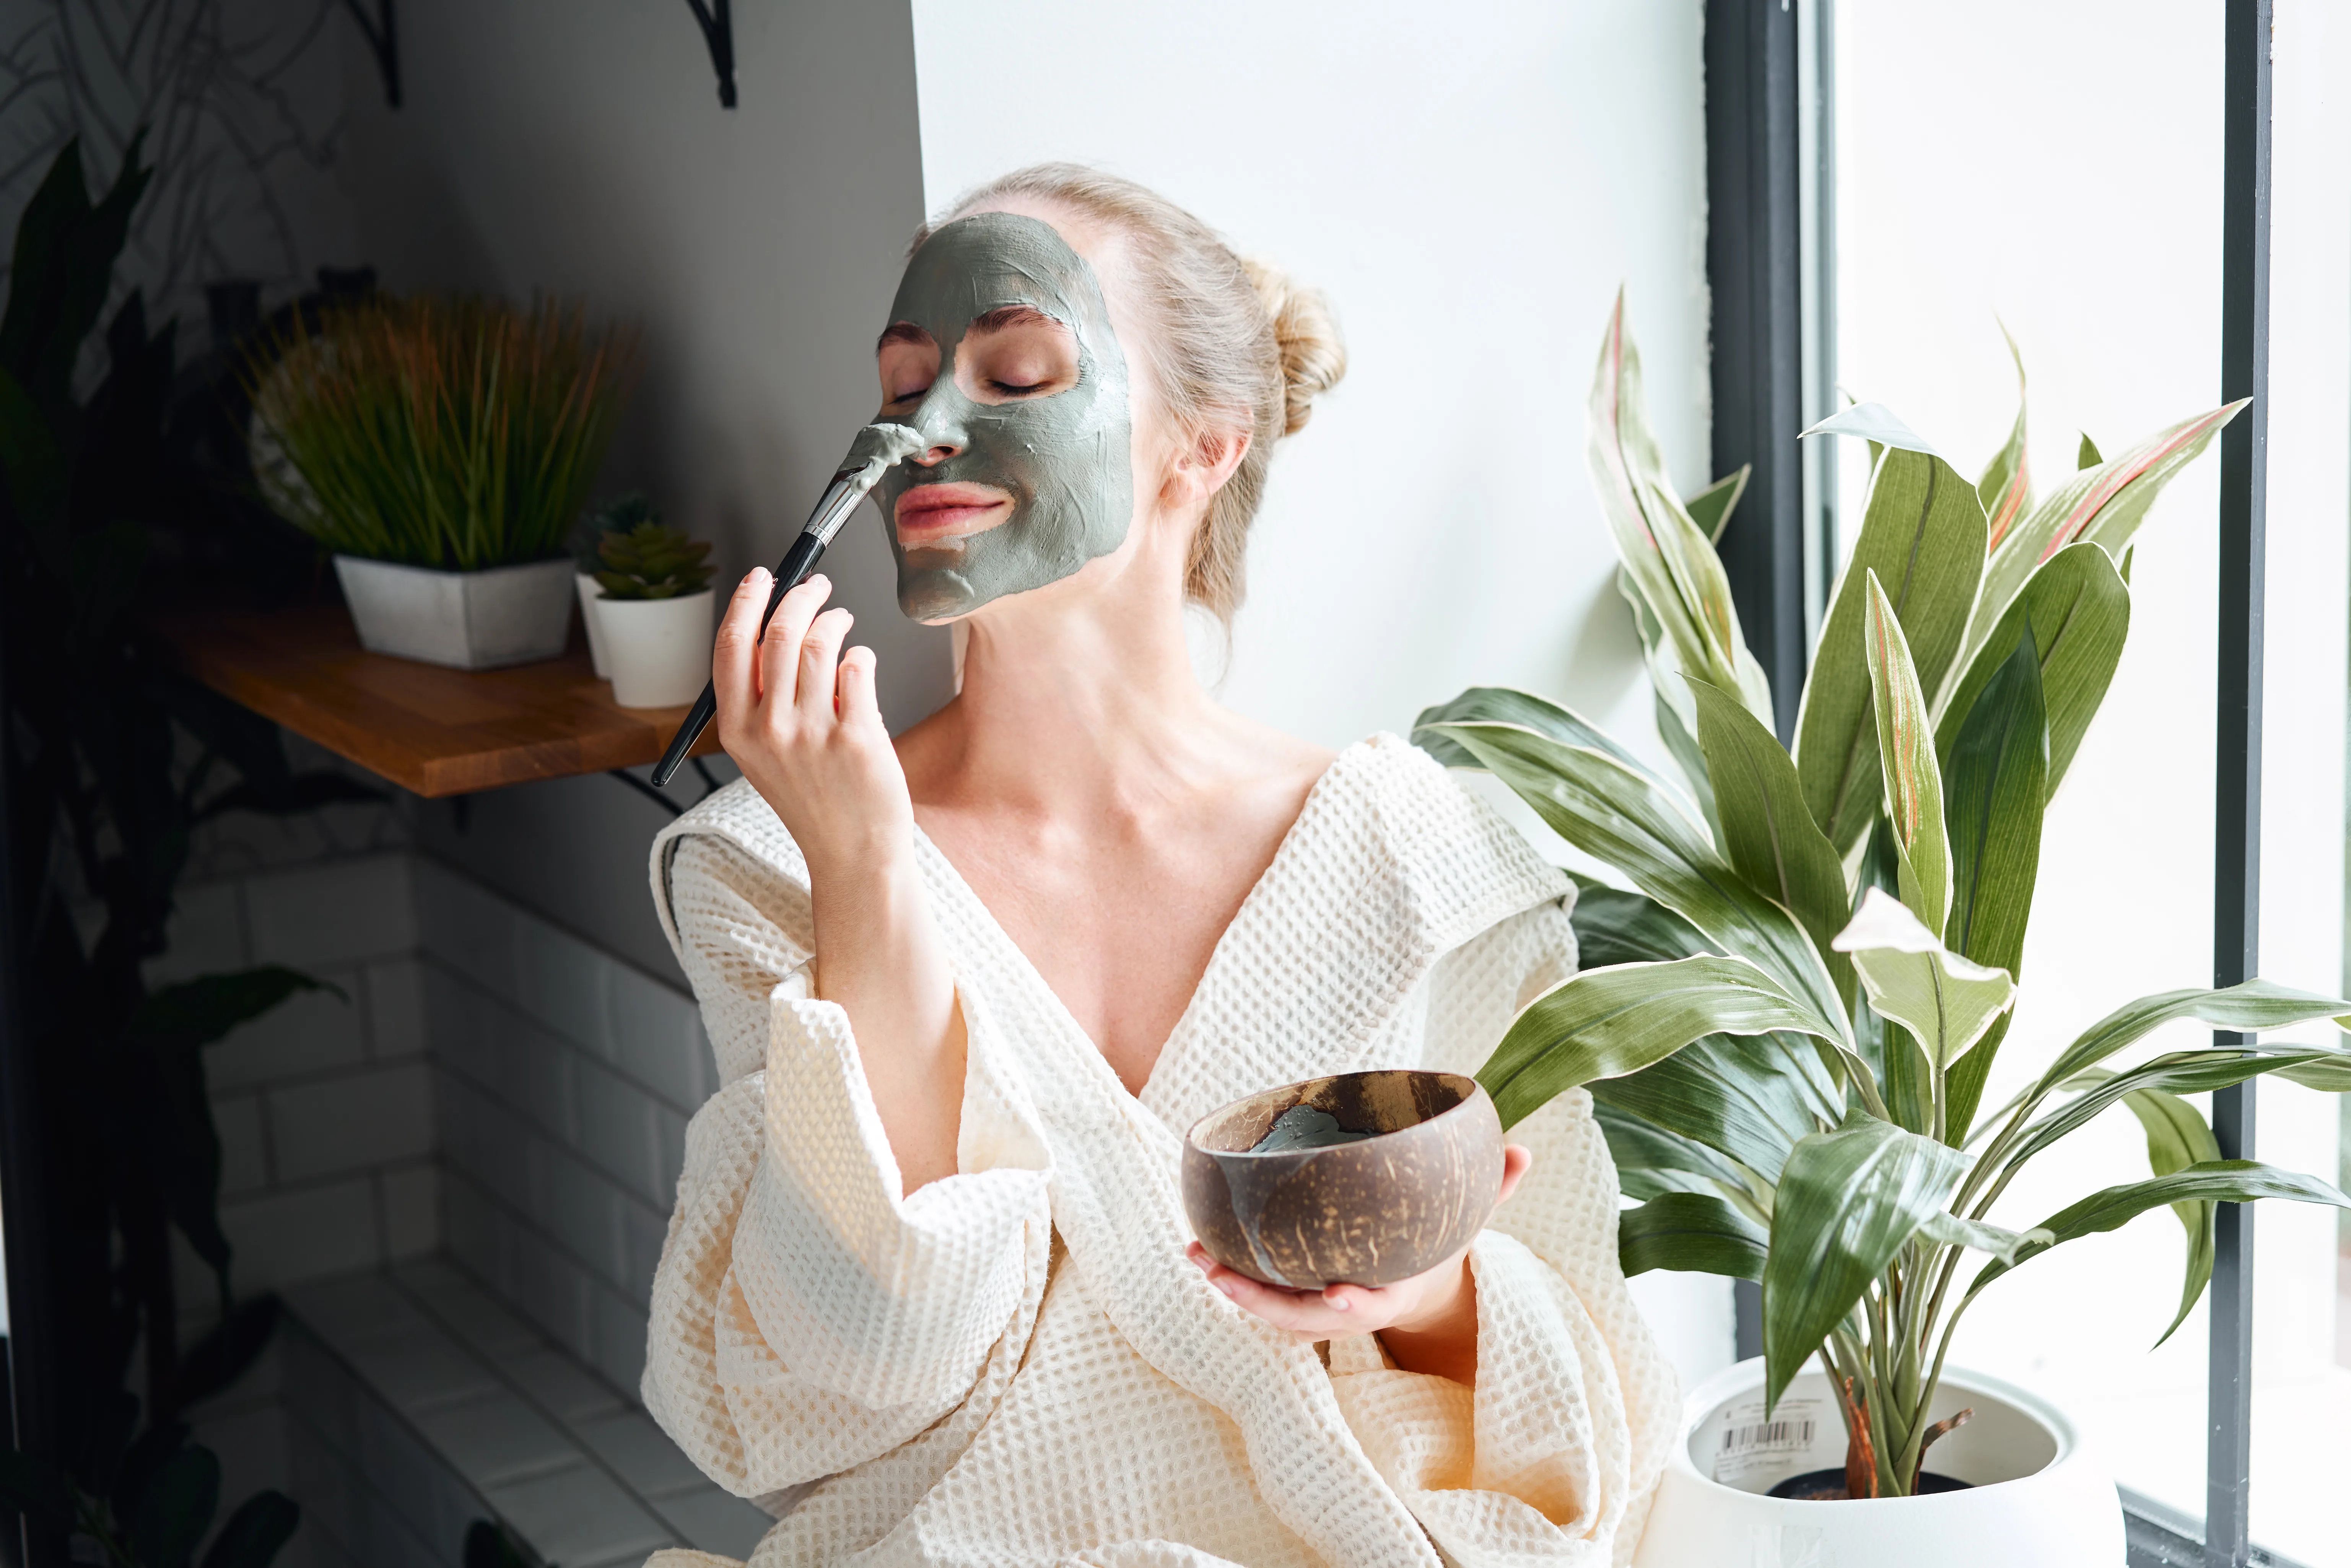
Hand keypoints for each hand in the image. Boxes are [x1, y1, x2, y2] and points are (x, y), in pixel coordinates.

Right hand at [712, 569, 908, 877]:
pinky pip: (858, 666)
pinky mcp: (857, 736)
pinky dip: (862, 655)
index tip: (761, 576)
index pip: (730, 646)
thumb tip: (774, 626)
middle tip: (818, 586)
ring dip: (835, 620)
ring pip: (820, 642)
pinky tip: (862, 665)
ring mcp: (813, 733)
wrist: (854, 854)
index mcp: (737, 731)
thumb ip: (761, 699)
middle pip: (778, 633)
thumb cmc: (814, 799)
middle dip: (801, 595)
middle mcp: (769, 729)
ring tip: (843, 622)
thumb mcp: (765, 754)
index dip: (745, 602)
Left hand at [1184, 1144, 1531, 1380]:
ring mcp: (1322, 1313)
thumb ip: (1490, 1190)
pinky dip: (1233, 1279)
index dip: (1355, 1305)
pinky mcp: (1301, 1304)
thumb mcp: (1465, 1223)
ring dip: (1234, 1287)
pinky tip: (1201, 1248)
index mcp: (1393, 1292)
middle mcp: (1352, 1310)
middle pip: (1302, 1318)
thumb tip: (1523, 1151)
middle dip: (1260, 1300)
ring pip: (1273, 1312)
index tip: (1336, 1294)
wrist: (1419, 1290)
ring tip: (1196, 1253)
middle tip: (1218, 1270)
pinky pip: (1265, 1299)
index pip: (1373, 1307)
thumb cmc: (1437, 1246)